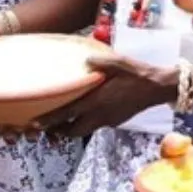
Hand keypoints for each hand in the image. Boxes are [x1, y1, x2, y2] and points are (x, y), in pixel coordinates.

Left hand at [31, 54, 173, 135]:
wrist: (157, 87)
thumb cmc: (136, 73)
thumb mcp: (118, 62)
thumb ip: (101, 61)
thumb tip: (85, 60)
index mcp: (96, 101)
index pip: (67, 114)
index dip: (50, 120)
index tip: (35, 123)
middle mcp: (100, 114)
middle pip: (72, 131)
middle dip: (57, 131)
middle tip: (45, 128)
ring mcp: (108, 120)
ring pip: (83, 131)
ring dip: (71, 130)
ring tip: (60, 125)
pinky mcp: (115, 121)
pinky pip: (96, 125)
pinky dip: (86, 124)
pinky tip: (84, 114)